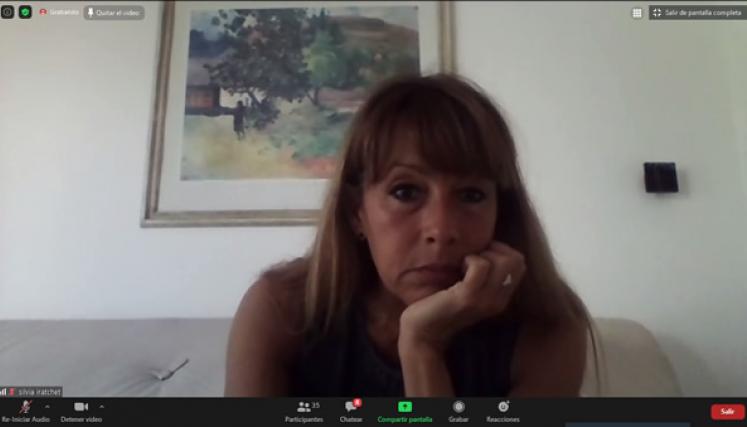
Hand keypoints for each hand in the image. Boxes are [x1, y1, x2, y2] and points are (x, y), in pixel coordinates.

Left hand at [398, 241, 525, 353]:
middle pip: (517, 261)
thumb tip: (488, 247)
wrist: (423, 333)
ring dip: (482, 255)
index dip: (502, 251)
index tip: (481, 255)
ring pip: (504, 262)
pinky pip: (481, 266)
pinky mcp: (468, 297)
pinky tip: (459, 268)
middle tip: (475, 258)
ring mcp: (485, 300)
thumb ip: (484, 278)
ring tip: (466, 264)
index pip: (520, 264)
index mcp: (501, 299)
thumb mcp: (470, 292)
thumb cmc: (441, 306)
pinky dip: (471, 259)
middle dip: (496, 250)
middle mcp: (498, 301)